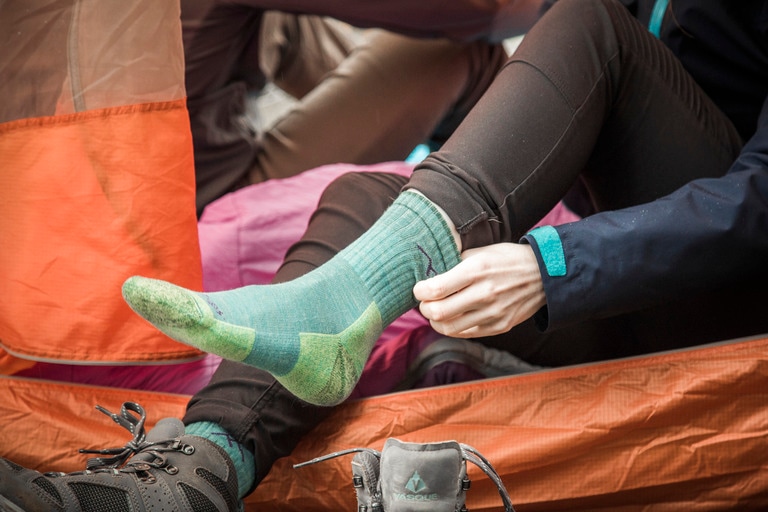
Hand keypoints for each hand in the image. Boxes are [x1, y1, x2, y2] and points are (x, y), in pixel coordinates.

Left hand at [413, 243, 545, 337]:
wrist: (544, 275)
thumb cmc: (507, 259)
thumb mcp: (481, 252)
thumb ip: (455, 264)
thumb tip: (430, 275)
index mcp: (476, 271)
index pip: (436, 289)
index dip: (420, 291)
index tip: (419, 288)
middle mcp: (484, 294)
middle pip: (438, 312)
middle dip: (424, 308)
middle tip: (425, 301)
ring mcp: (492, 314)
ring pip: (448, 328)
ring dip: (436, 321)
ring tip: (436, 311)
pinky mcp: (499, 327)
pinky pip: (465, 333)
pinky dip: (452, 327)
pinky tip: (452, 317)